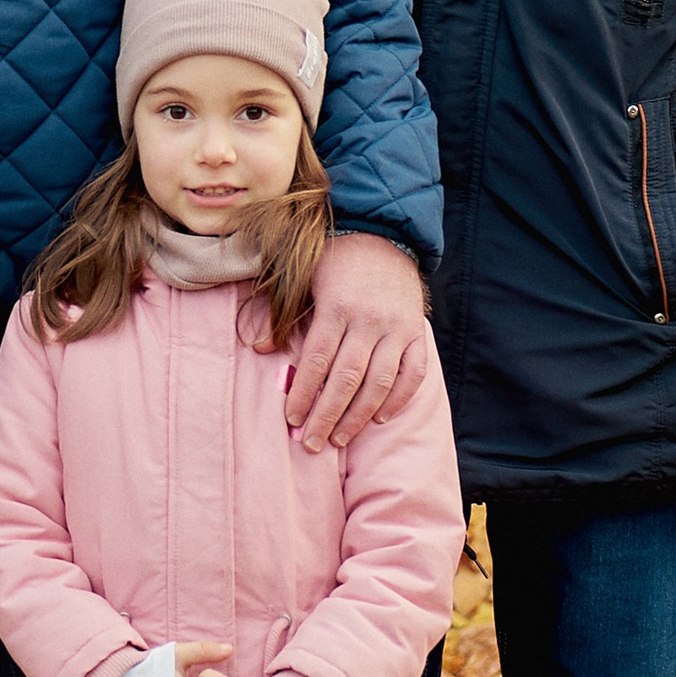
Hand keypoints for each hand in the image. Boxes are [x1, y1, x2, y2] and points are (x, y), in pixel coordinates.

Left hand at [286, 232, 431, 451]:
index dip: (304, 393)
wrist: (384, 232)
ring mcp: (396, 327)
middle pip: (346, 378)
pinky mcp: (415, 332)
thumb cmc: (336, 259)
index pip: (317, 360)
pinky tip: (381, 419)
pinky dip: (398, 399)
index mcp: (337, 306)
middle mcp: (369, 320)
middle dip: (327, 415)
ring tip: (339, 438)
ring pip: (379, 383)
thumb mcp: (304, 278)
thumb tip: (260, 349)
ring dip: (359, 416)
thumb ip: (284, 315)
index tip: (292, 419)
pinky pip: (412, 373)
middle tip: (311, 444)